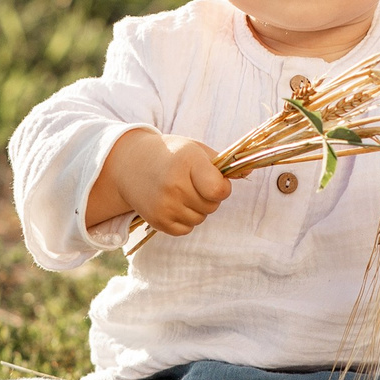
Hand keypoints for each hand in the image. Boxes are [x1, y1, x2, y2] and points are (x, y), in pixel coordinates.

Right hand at [90, 129, 232, 235]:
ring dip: (197, 208)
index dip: (222, 187)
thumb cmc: (172, 155)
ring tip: (181, 191)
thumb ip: (222, 163)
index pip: (219, 190)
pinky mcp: (157, 221)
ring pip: (200, 219)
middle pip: (212, 206)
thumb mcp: (195, 150)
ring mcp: (164, 205)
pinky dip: (184, 219)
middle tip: (192, 183)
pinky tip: (173, 202)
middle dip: (209, 197)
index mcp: (187, 162)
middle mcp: (174, 185)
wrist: (131, 164)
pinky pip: (186, 229)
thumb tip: (248, 172)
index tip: (214, 179)